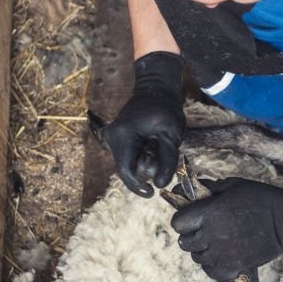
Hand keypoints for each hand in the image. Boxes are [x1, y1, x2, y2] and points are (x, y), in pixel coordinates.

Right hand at [102, 52, 184, 196]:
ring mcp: (110, 137)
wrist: (154, 88)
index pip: (126, 172)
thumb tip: (159, 185)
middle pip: (127, 169)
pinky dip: (139, 155)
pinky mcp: (114, 137)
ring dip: (143, 161)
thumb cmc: (165, 109)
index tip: (152, 193)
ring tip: (156, 144)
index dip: (138, 187)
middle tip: (160, 152)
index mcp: (122, 137)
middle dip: (144, 169)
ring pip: (127, 163)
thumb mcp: (172, 135)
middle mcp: (111, 138)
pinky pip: (127, 155)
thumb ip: (167, 161)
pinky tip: (149, 143)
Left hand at [171, 178, 282, 279]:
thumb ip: (211, 189)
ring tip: (215, 243)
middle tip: (203, 232)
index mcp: (210, 212)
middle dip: (191, 236)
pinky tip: (220, 257)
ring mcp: (223, 252)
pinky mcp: (235, 265)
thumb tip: (193, 189)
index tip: (190, 219)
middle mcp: (213, 234)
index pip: (178, 223)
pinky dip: (213, 266)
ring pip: (197, 258)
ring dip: (203, 251)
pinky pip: (212, 272)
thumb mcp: (234, 186)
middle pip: (185, 243)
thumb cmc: (262, 199)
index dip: (182, 221)